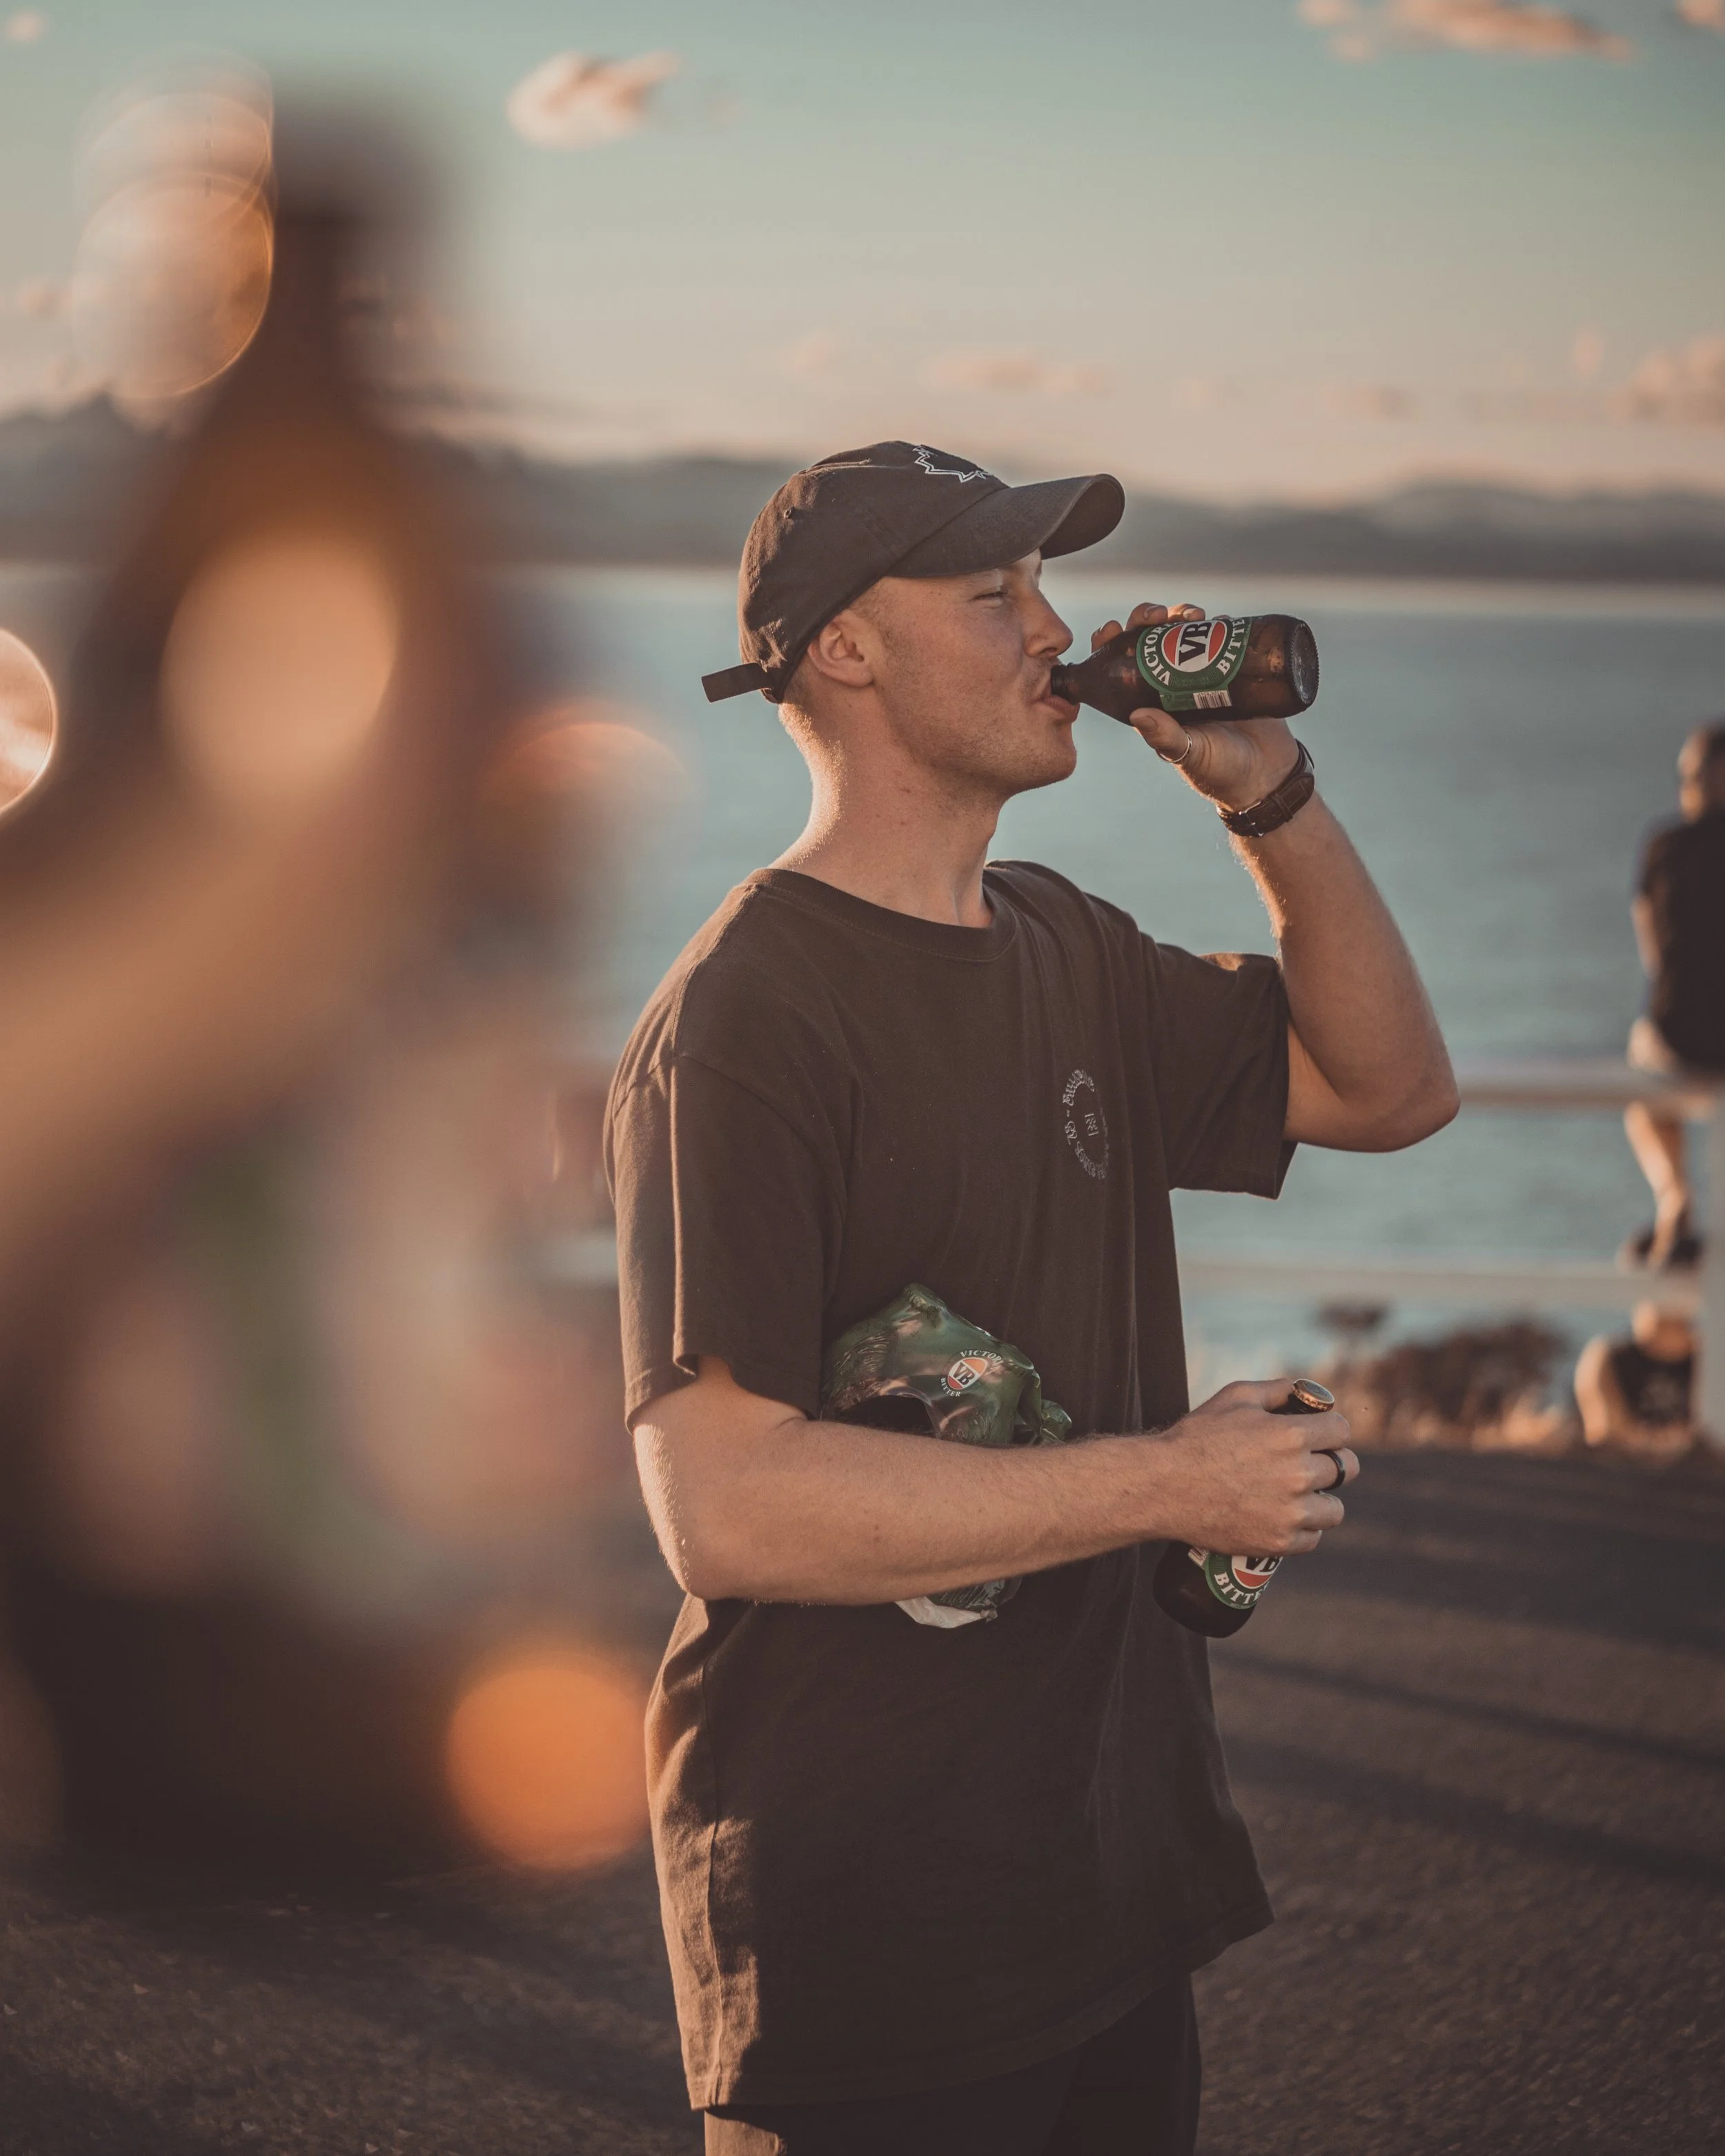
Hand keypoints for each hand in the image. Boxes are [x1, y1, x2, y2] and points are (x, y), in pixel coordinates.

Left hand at [1090, 601, 1300, 813]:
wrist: (1267, 774)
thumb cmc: (1222, 772)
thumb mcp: (1190, 755)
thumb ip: (1166, 738)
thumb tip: (1137, 714)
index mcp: (1151, 703)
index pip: (1120, 666)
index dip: (1111, 642)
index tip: (1113, 628)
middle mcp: (1171, 684)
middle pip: (1149, 639)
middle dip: (1148, 618)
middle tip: (1158, 615)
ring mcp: (1202, 673)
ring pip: (1182, 632)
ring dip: (1180, 614)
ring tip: (1193, 614)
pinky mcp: (1231, 667)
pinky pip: (1219, 636)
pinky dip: (1216, 622)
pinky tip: (1217, 618)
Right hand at [1145, 1378, 1357, 1555]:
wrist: (1163, 1486)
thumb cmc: (1196, 1438)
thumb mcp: (1235, 1396)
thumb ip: (1277, 1389)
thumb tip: (1304, 1391)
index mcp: (1291, 1435)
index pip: (1341, 1430)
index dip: (1331, 1429)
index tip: (1321, 1435)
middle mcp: (1297, 1474)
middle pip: (1346, 1469)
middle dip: (1332, 1462)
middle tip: (1313, 1464)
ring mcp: (1290, 1512)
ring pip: (1335, 1509)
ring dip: (1322, 1500)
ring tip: (1300, 1495)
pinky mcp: (1278, 1541)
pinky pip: (1312, 1537)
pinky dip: (1302, 1528)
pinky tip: (1284, 1516)